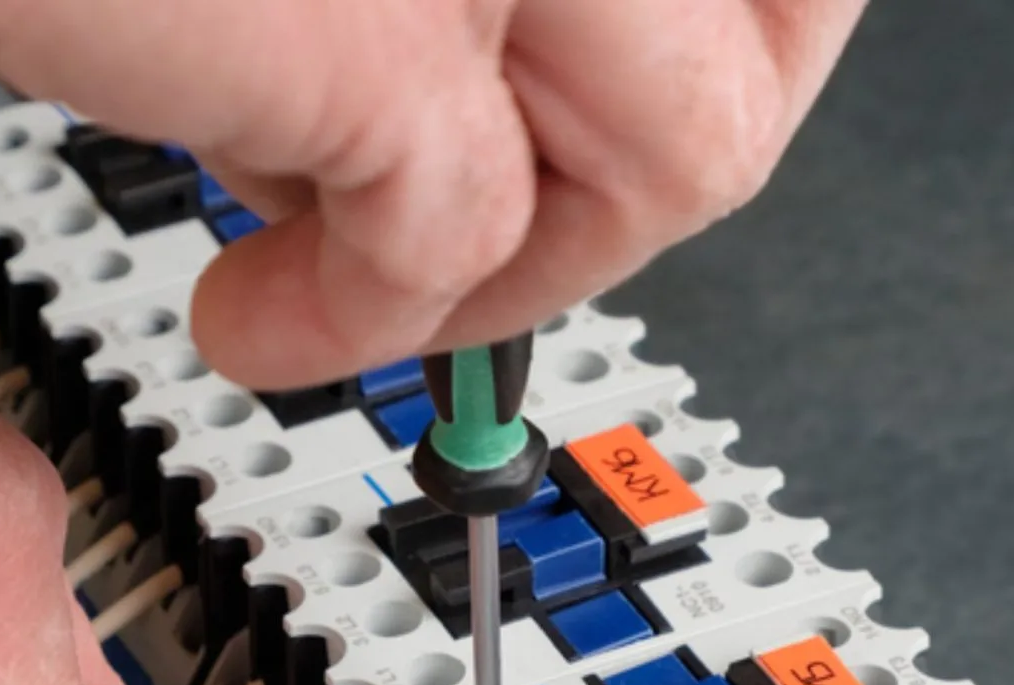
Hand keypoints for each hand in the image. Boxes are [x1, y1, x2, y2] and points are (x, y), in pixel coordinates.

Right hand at [0, 0, 868, 385]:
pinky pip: (464, 243)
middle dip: (639, 174)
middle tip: (499, 226)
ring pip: (681, 158)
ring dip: (519, 272)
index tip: (600, 112)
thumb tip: (505, 84)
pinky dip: (361, 327)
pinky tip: (250, 317)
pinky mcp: (371, 21)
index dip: (718, 45)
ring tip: (351, 278)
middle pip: (762, 52)